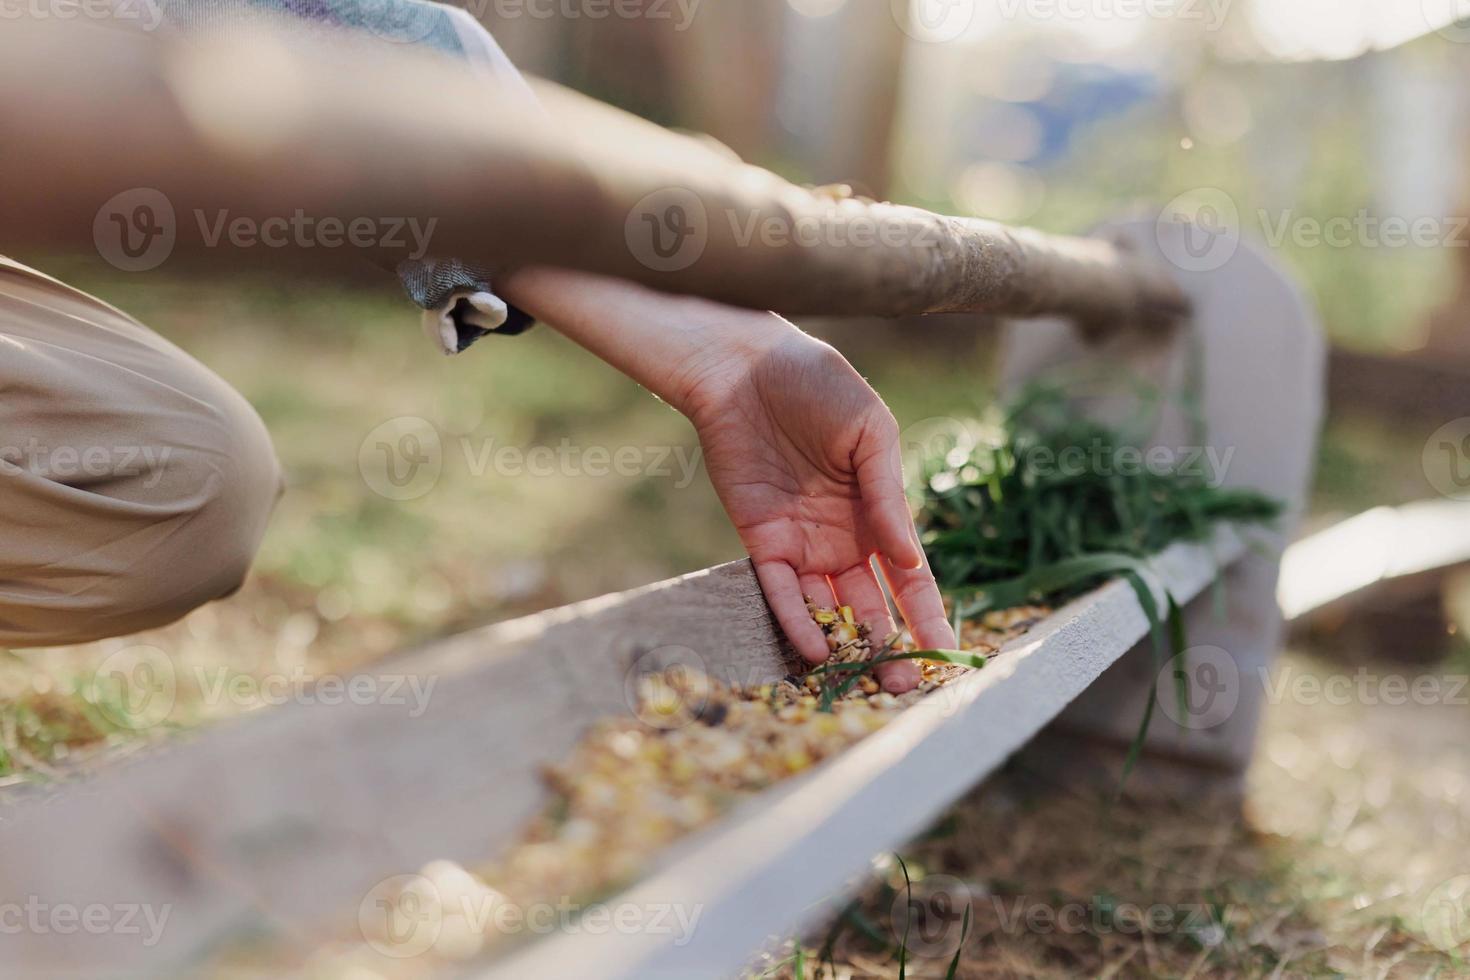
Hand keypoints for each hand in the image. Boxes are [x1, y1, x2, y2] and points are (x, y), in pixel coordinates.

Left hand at [679, 324, 955, 692]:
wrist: (745, 366)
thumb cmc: (817, 384)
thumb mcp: (871, 434)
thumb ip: (889, 496)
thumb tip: (911, 560)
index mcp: (878, 513)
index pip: (909, 578)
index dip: (928, 617)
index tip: (948, 655)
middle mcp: (841, 539)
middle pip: (871, 607)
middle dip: (890, 649)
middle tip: (905, 688)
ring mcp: (800, 544)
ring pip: (826, 610)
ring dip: (846, 647)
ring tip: (867, 683)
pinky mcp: (760, 541)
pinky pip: (779, 592)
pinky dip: (796, 623)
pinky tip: (818, 652)